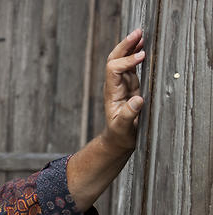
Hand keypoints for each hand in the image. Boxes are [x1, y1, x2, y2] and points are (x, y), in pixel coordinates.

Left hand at [103, 28, 145, 151]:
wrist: (118, 140)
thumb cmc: (120, 135)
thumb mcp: (123, 128)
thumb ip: (127, 115)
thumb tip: (137, 100)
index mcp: (112, 93)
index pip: (114, 69)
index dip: (127, 61)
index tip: (142, 56)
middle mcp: (115, 85)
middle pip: (114, 60)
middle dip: (124, 46)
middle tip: (137, 33)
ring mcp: (122, 84)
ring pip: (122, 60)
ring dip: (130, 47)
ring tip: (140, 34)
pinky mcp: (130, 86)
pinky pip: (131, 66)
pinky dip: (136, 55)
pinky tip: (142, 47)